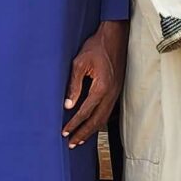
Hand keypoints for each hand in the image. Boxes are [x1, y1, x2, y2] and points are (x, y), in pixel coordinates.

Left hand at [62, 20, 126, 146]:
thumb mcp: (79, 64)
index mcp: (101, 88)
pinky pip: (107, 111)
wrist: (115, 37)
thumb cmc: (96, 47)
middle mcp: (111, 93)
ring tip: (80, 140)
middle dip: (83, 133)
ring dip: (91, 130)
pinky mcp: (116, 91)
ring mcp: (115, 93)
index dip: (74, 124)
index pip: (85, 112)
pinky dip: (99, 121)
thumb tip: (67, 105)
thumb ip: (73, 85)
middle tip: (71, 143)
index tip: (64, 132)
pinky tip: (92, 125)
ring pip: (104, 118)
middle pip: (97, 120)